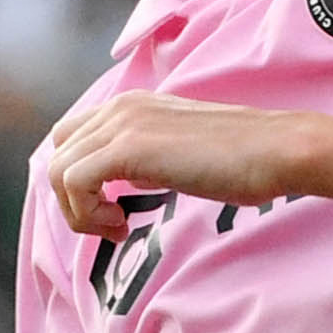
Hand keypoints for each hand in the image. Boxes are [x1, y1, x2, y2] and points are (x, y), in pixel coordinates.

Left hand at [39, 90, 317, 244]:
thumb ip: (148, 159)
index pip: (73, 138)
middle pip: (58, 153)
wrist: (274, 150)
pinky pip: (73, 182)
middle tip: (113, 224)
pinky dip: (87, 213)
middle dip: (74, 198)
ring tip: (117, 227)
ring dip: (80, 210)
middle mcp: (120, 107)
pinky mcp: (128, 148)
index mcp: (132, 105)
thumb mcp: (181, 154)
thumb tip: (125, 179)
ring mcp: (122, 124)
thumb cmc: (243, 160)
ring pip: (58, 171)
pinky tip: (122, 225)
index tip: (115, 211)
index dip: (82, 181)